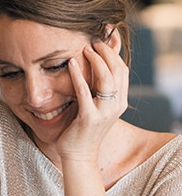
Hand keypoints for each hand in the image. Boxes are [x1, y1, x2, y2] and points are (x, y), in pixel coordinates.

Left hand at [59, 27, 128, 161]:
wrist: (79, 155)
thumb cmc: (83, 129)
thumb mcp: (95, 105)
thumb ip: (96, 88)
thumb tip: (93, 67)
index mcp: (120, 101)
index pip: (122, 71)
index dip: (115, 53)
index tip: (103, 40)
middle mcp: (116, 106)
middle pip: (118, 71)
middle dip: (107, 53)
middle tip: (93, 40)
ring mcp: (104, 112)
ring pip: (106, 79)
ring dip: (96, 61)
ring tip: (85, 48)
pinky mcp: (89, 118)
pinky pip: (85, 92)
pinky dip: (78, 76)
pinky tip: (71, 64)